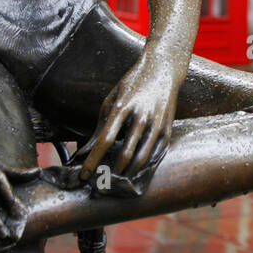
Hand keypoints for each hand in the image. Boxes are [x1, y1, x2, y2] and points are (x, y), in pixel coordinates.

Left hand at [76, 58, 177, 181]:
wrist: (163, 70)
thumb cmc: (133, 84)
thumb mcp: (112, 99)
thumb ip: (101, 126)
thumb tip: (87, 150)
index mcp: (123, 107)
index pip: (105, 140)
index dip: (94, 160)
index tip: (85, 174)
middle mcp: (141, 116)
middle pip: (125, 152)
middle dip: (111, 172)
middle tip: (102, 182)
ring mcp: (157, 123)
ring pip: (143, 157)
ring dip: (128, 173)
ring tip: (117, 181)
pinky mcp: (167, 128)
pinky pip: (156, 154)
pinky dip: (145, 167)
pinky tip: (135, 172)